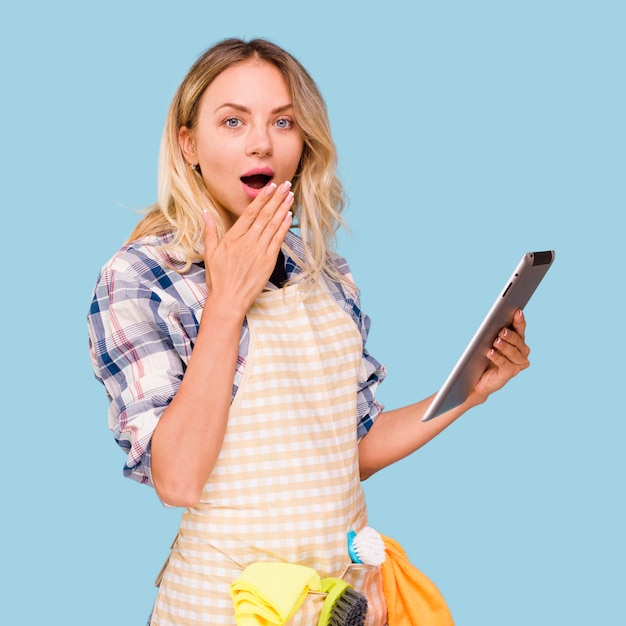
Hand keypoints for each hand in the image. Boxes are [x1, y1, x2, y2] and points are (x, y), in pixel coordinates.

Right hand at [202, 181, 293, 315]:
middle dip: (276, 198)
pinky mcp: (268, 262)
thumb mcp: (210, 253)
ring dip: (283, 209)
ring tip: (290, 196)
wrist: (228, 300)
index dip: (262, 198)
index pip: (250, 213)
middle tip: (286, 185)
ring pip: (273, 225)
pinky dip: (284, 227)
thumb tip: (205, 213)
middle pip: (265, 215)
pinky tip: (289, 216)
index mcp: (233, 238)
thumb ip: (210, 232)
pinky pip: (278, 240)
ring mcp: (259, 251)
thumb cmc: (218, 278)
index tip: (270, 186)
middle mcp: (247, 242)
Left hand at [473, 309, 530, 402]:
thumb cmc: (482, 357)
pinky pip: (505, 364)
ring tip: (495, 341)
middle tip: (502, 331)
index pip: (520, 328)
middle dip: (510, 335)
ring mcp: (517, 364)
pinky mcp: (510, 374)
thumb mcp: (488, 341)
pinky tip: (490, 352)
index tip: (517, 312)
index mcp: (517, 341)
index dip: (519, 320)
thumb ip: (494, 332)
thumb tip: (495, 320)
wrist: (475, 378)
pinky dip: (497, 358)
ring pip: (514, 353)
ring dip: (505, 347)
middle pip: (518, 341)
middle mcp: (521, 352)